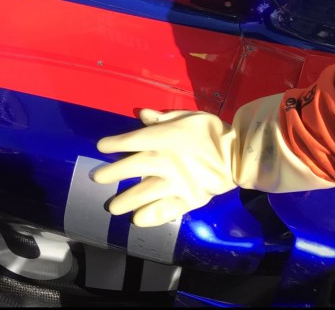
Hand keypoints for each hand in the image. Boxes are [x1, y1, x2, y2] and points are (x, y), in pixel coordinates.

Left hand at [94, 109, 236, 226]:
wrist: (238, 154)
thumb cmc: (210, 131)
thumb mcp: (186, 116)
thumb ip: (162, 117)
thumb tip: (141, 114)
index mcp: (162, 138)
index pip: (129, 141)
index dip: (112, 144)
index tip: (101, 147)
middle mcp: (163, 160)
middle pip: (130, 167)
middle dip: (111, 174)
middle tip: (97, 179)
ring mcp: (175, 182)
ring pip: (143, 193)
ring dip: (126, 200)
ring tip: (113, 208)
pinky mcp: (188, 199)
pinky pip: (165, 210)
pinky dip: (151, 216)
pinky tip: (138, 220)